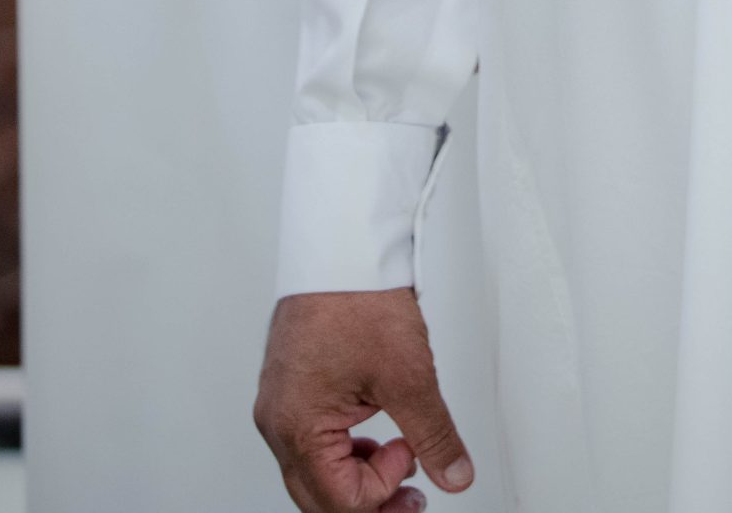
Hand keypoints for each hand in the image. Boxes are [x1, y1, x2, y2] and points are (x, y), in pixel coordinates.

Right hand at [255, 289, 473, 509]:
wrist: (343, 244)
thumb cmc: (359, 297)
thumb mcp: (409, 376)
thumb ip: (433, 436)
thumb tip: (453, 475)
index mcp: (296, 427)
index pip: (338, 502)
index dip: (383, 493)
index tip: (413, 457)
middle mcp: (278, 421)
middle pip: (318, 496)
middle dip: (369, 501)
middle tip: (411, 498)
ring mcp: (280, 402)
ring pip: (313, 471)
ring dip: (356, 477)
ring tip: (397, 460)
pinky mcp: (289, 384)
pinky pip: (310, 440)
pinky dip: (344, 449)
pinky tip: (372, 437)